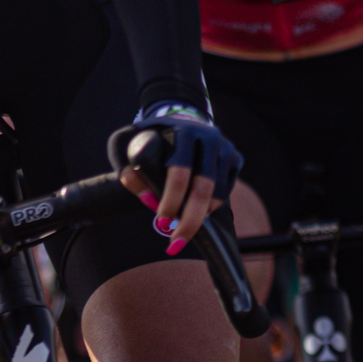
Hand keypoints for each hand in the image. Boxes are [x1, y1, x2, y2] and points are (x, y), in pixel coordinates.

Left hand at [112, 103, 240, 253]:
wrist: (180, 119)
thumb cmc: (150, 137)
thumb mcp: (129, 144)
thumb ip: (127, 167)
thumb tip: (145, 197)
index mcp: (182, 132)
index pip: (179, 172)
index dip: (171, 200)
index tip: (161, 220)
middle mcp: (209, 137)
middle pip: (203, 188)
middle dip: (190, 220)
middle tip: (176, 241)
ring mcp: (225, 148)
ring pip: (218, 193)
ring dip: (201, 216)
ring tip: (183, 227)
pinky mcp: (235, 158)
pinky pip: (226, 190)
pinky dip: (212, 207)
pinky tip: (196, 212)